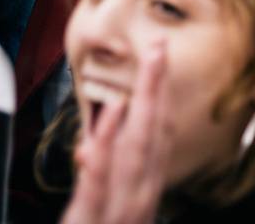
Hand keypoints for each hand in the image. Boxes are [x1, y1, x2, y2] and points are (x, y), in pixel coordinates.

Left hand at [60, 43, 170, 223]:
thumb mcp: (103, 214)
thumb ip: (102, 183)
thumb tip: (99, 143)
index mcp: (138, 197)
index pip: (154, 139)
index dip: (158, 96)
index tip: (159, 58)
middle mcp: (136, 204)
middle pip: (150, 139)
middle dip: (155, 92)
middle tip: (159, 48)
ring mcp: (116, 217)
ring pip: (133, 160)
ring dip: (140, 112)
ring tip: (146, 72)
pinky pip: (95, 196)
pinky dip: (100, 164)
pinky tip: (101, 137)